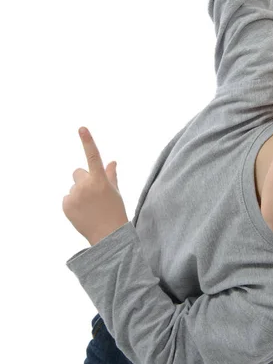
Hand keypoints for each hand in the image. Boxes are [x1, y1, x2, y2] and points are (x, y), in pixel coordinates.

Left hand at [62, 127, 128, 245]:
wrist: (108, 235)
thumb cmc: (115, 211)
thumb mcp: (115, 191)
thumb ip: (111, 174)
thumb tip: (112, 161)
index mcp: (100, 180)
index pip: (94, 156)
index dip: (88, 141)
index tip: (81, 128)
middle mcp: (86, 185)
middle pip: (78, 173)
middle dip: (84, 179)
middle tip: (94, 194)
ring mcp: (74, 195)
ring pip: (73, 186)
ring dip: (79, 193)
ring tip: (90, 207)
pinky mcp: (66, 205)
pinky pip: (67, 198)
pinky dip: (73, 203)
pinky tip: (83, 213)